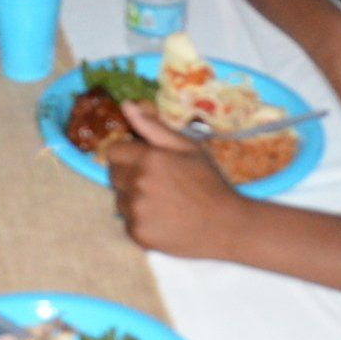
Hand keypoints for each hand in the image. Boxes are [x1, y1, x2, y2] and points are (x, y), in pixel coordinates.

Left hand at [108, 102, 243, 257]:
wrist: (227, 226)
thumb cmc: (210, 182)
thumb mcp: (188, 147)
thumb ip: (153, 126)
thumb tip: (126, 105)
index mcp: (148, 159)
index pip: (113, 152)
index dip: (128, 154)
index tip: (145, 160)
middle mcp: (137, 184)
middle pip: (114, 175)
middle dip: (129, 174)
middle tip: (157, 181)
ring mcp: (136, 211)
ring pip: (119, 199)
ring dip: (133, 198)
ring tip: (162, 201)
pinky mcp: (138, 234)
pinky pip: (127, 221)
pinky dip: (140, 220)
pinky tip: (163, 218)